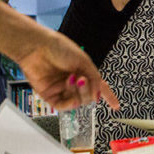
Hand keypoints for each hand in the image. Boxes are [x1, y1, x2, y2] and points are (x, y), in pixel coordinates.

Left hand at [0, 3, 117, 110]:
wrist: (37, 48)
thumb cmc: (59, 48)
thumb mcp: (83, 61)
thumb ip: (94, 79)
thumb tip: (98, 97)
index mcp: (83, 71)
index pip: (98, 86)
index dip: (108, 95)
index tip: (116, 105)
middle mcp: (73, 82)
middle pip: (87, 96)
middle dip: (87, 89)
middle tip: (82, 79)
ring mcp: (61, 89)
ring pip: (77, 101)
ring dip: (77, 92)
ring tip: (72, 78)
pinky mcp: (49, 96)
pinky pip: (63, 106)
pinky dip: (69, 103)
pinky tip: (70, 93)